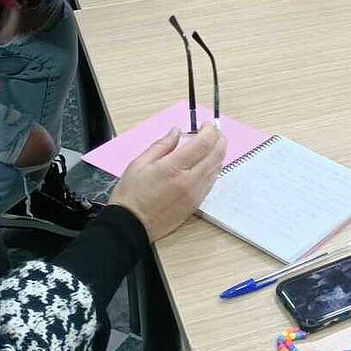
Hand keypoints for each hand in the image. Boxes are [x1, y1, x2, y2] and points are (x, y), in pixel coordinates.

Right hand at [110, 124, 226, 242]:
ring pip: (217, 169)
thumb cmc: (131, 194)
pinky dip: (213, 169)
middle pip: (216, 155)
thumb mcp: (139, 164)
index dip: (210, 130)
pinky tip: (205, 163)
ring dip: (218, 154)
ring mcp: (195, 194)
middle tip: (214, 132)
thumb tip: (177, 131)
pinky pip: (211, 182)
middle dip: (219, 139)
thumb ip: (161, 145)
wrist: (131, 226)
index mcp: (173, 168)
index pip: (203, 144)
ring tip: (210, 145)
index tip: (208, 124)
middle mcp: (189, 181)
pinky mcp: (196, 204)